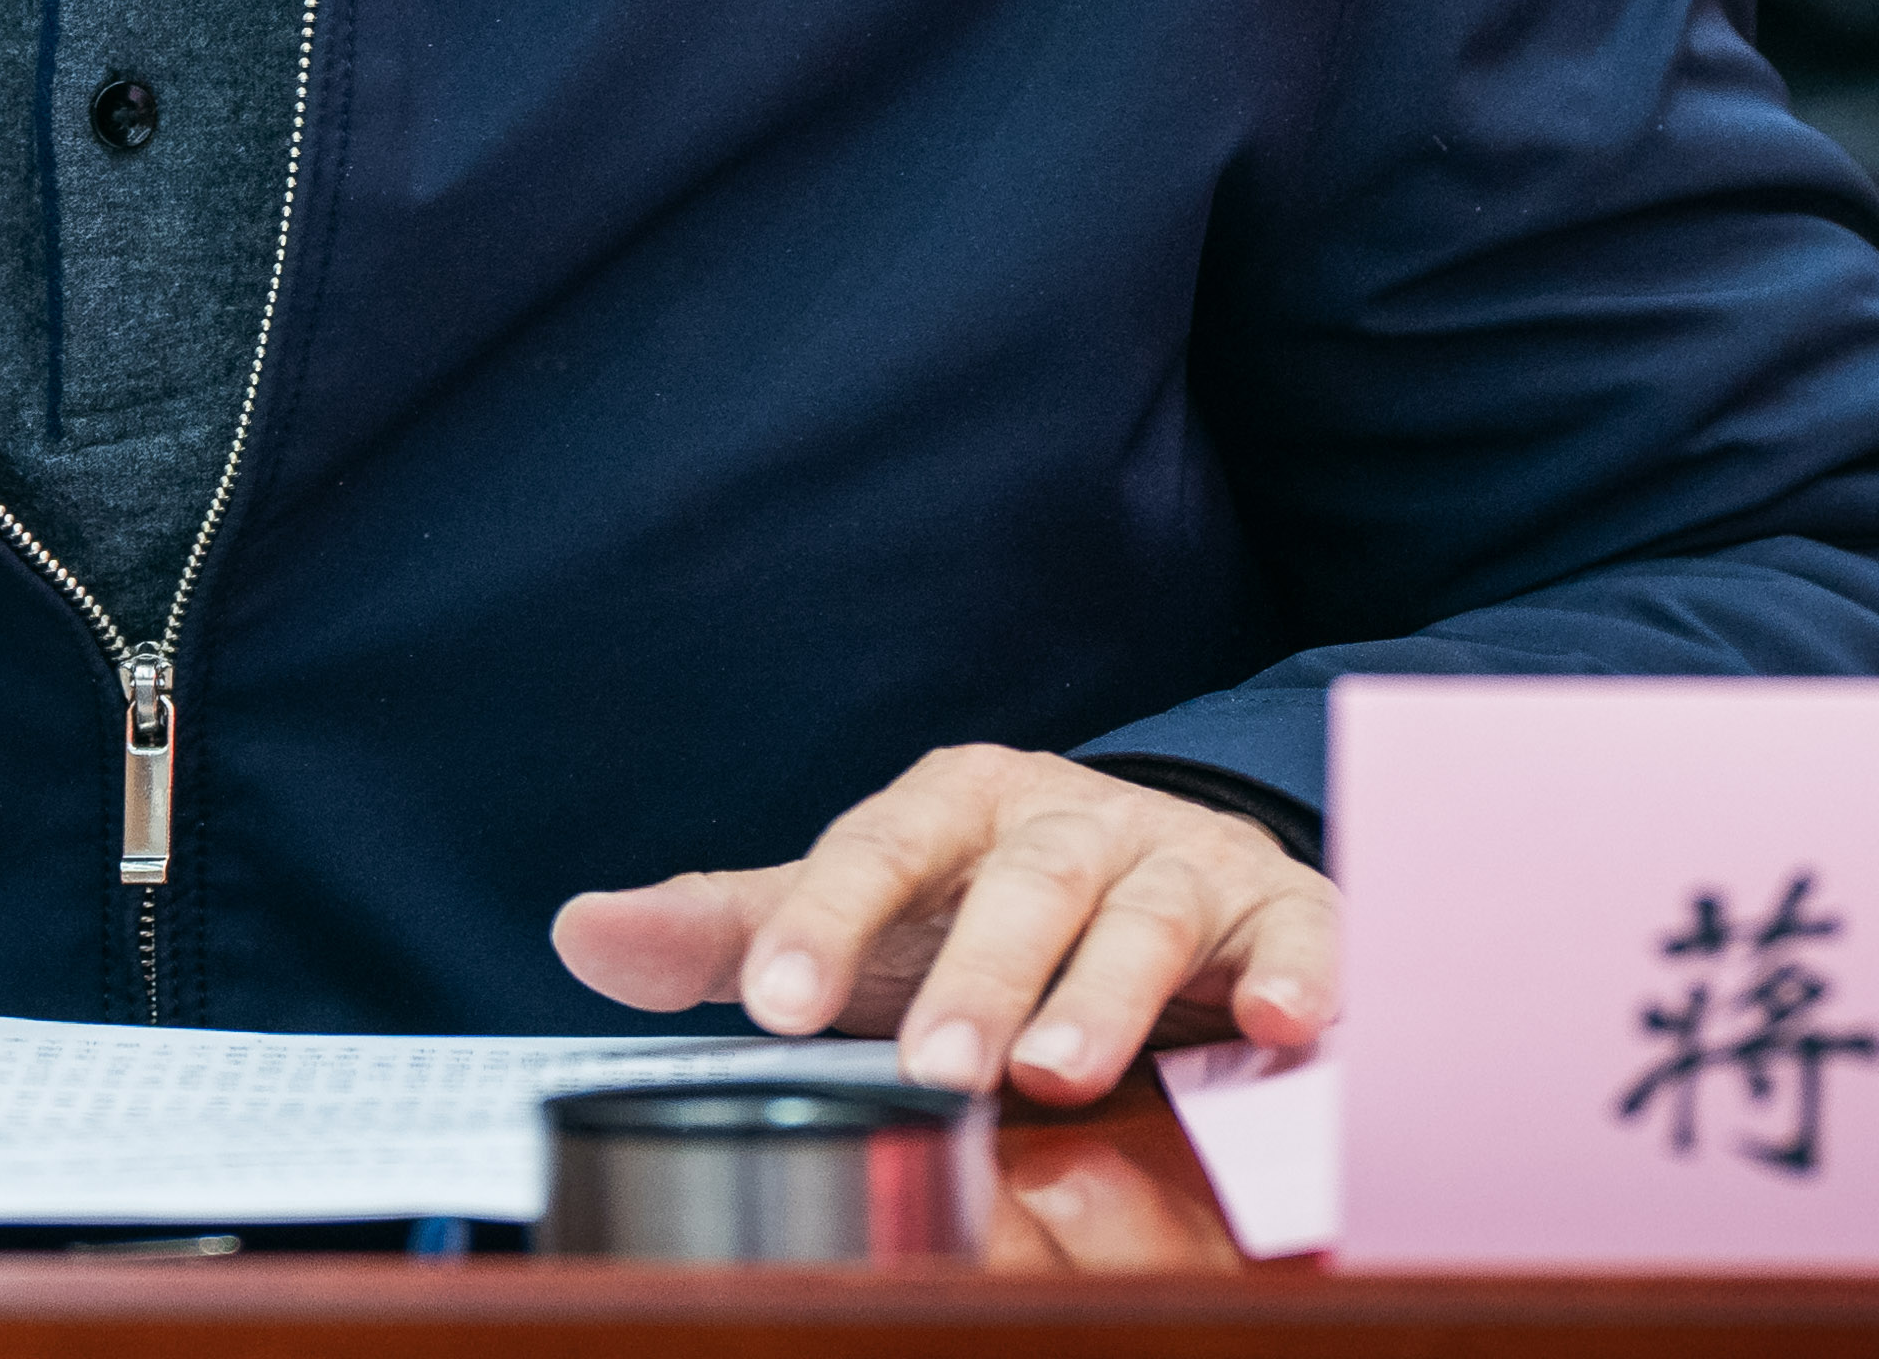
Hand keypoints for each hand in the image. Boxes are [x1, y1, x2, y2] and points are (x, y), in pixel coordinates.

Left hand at [552, 746, 1334, 1108]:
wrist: (1164, 884)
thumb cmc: (984, 913)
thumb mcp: (861, 922)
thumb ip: (732, 934)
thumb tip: (579, 933)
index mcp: (956, 805)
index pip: (878, 850)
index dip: (824, 923)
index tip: (769, 1007)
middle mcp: (1070, 818)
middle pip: (1021, 883)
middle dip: (978, 975)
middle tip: (933, 1069)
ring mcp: (1182, 861)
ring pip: (1147, 917)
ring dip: (1107, 993)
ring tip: (1060, 1074)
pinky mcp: (1284, 917)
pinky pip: (1300, 941)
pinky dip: (1299, 978)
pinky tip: (1283, 1027)